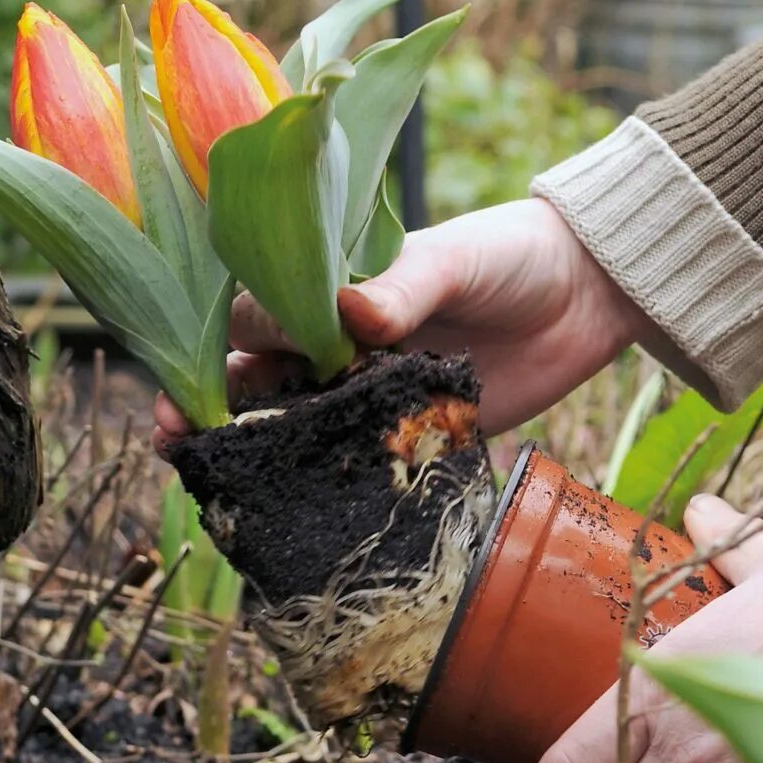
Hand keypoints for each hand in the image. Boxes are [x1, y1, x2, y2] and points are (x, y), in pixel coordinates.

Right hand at [154, 198, 652, 447]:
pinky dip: (329, 482)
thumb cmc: (512, 253)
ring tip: (217, 481)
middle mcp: (343, 341)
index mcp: (336, 285)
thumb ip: (404, 286)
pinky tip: (298, 508)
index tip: (186, 374)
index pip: (260, 309)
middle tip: (172, 436)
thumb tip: (353, 312)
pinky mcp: (417, 433)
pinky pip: (363, 462)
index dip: (217, 341)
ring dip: (257, 450)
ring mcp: (376, 391)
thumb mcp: (456, 259)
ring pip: (299, 424)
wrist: (591, 293)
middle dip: (210, 403)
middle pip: (260, 373)